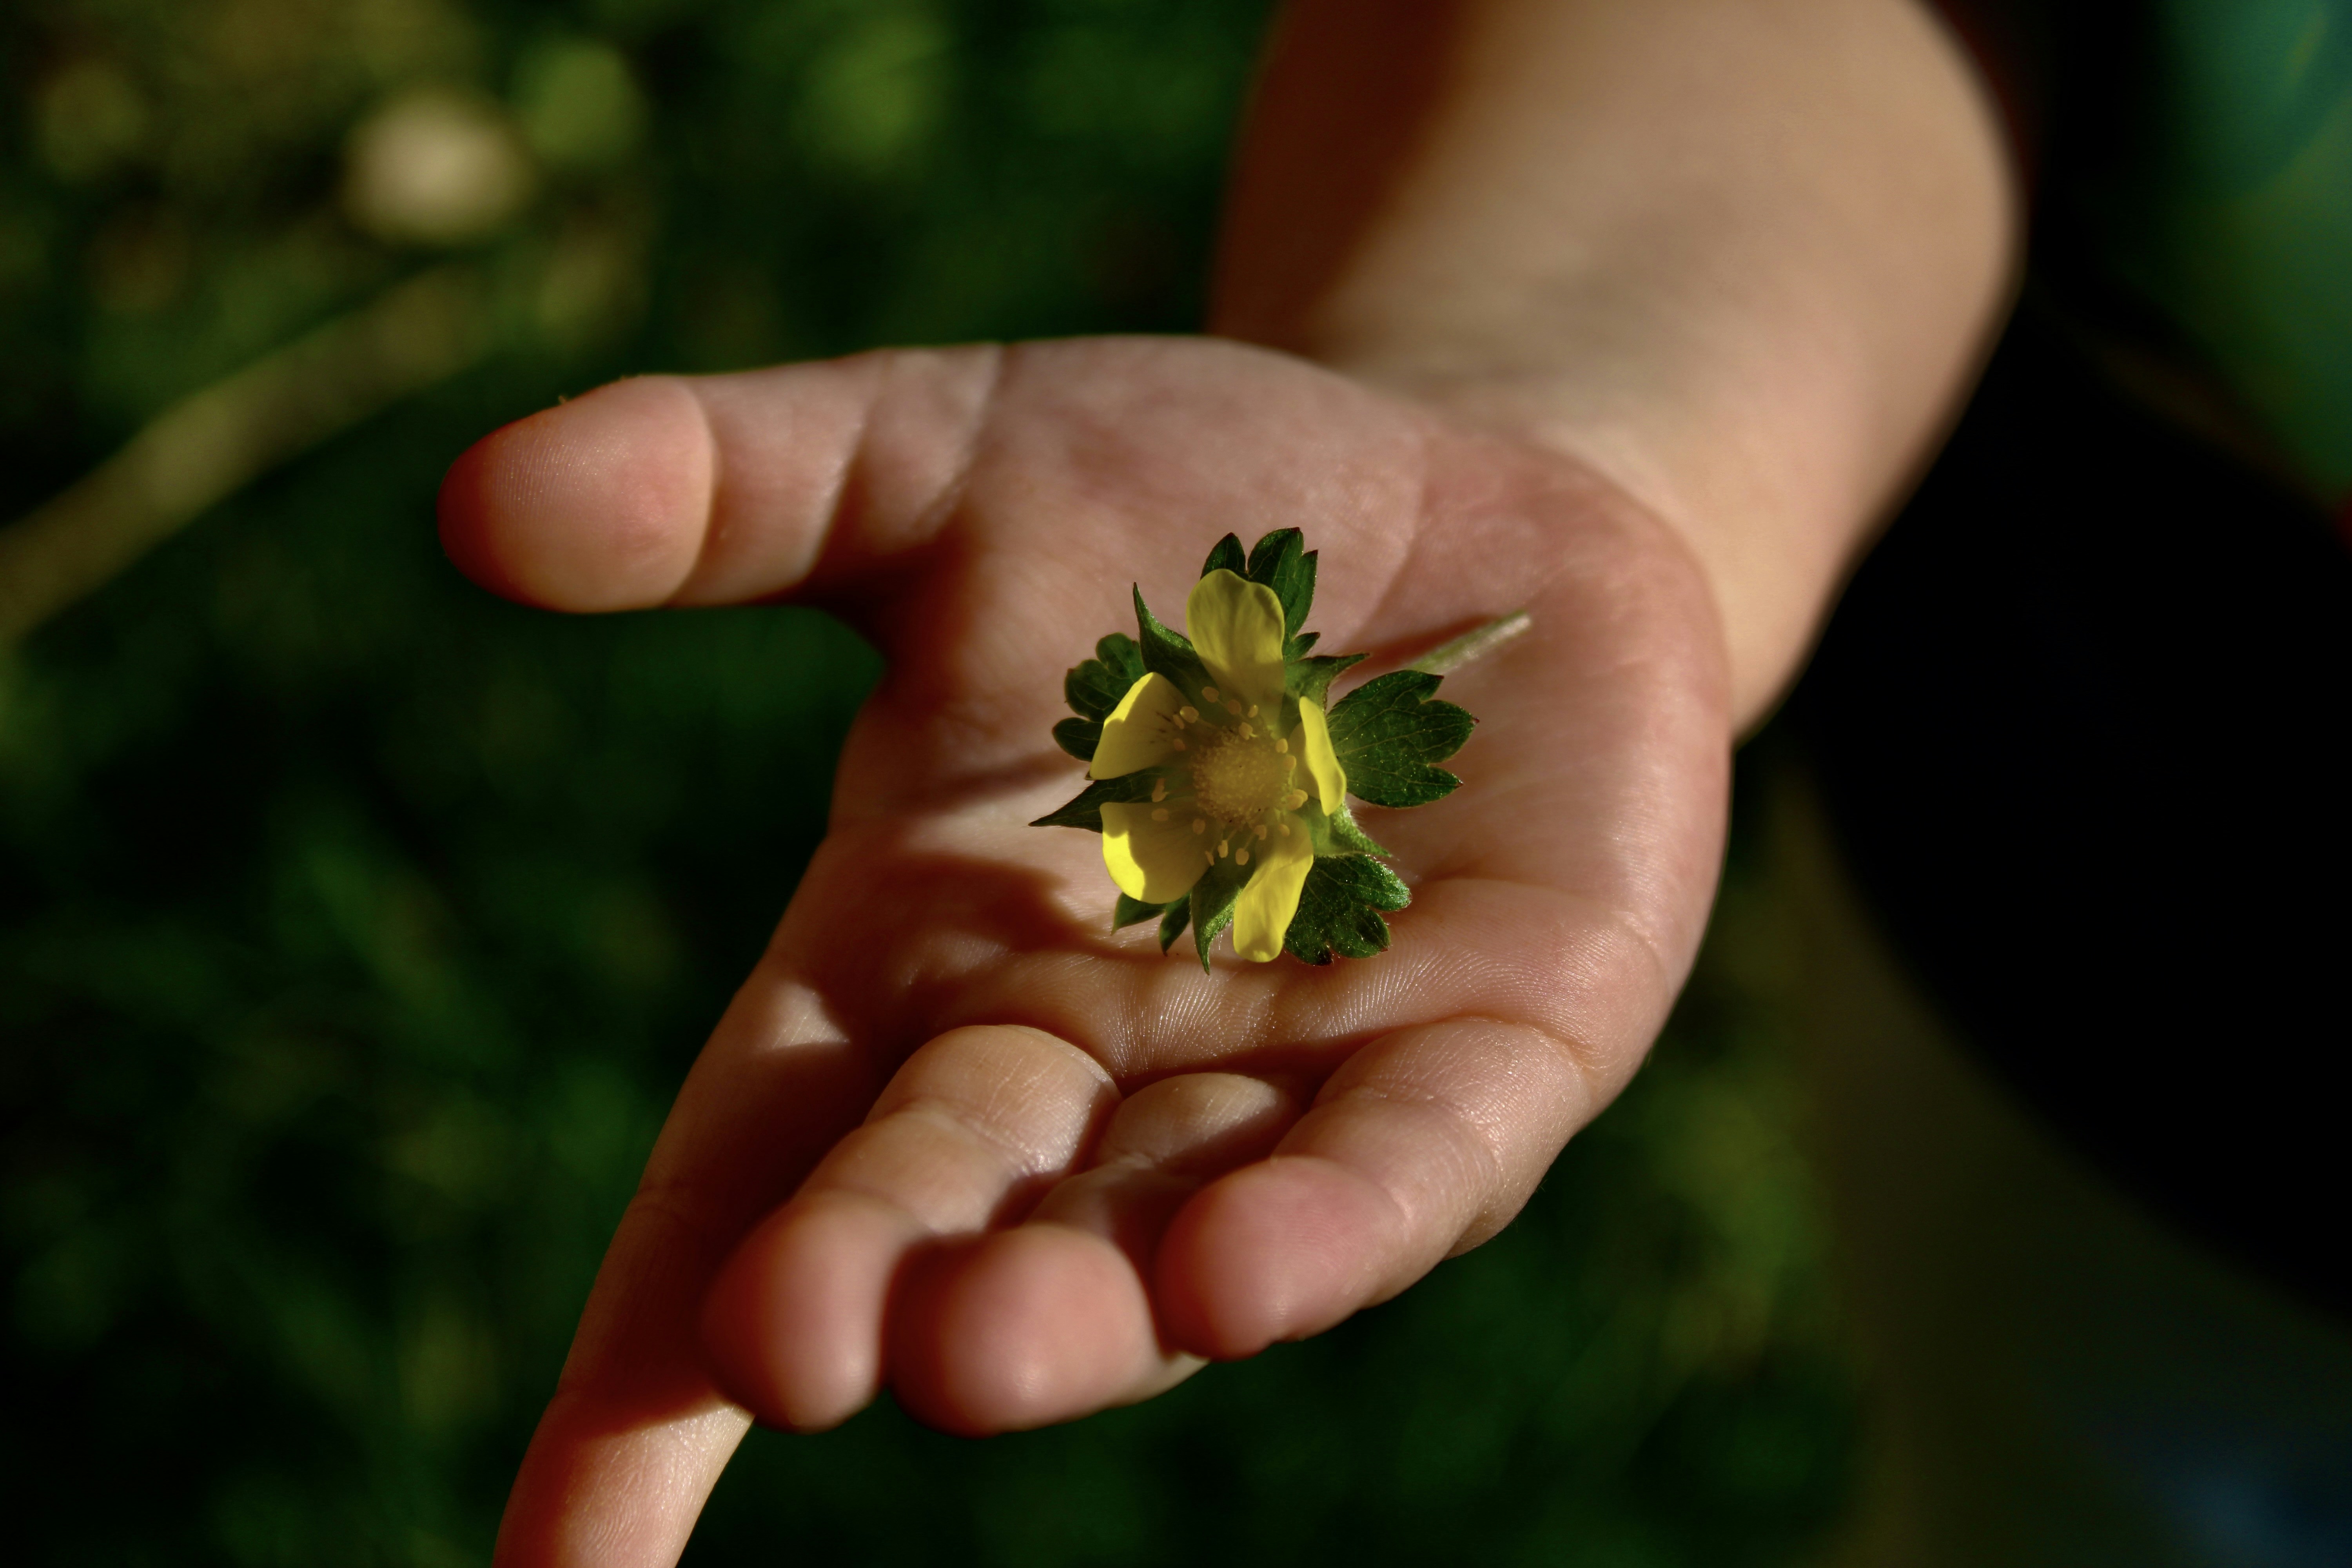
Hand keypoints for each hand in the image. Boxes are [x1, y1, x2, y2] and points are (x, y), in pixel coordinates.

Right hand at [439, 335, 1731, 1567]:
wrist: (1450, 482)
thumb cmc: (1177, 496)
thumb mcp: (937, 463)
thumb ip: (726, 492)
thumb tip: (469, 498)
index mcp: (921, 964)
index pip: (742, 1191)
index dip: (636, 1383)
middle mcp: (1091, 1068)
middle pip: (950, 1213)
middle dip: (868, 1289)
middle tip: (782, 1352)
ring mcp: (1297, 1080)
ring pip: (1172, 1233)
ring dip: (1086, 1308)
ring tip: (984, 1357)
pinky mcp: (1499, 1044)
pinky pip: (1414, 1160)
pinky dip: (1333, 1221)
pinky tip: (1250, 1273)